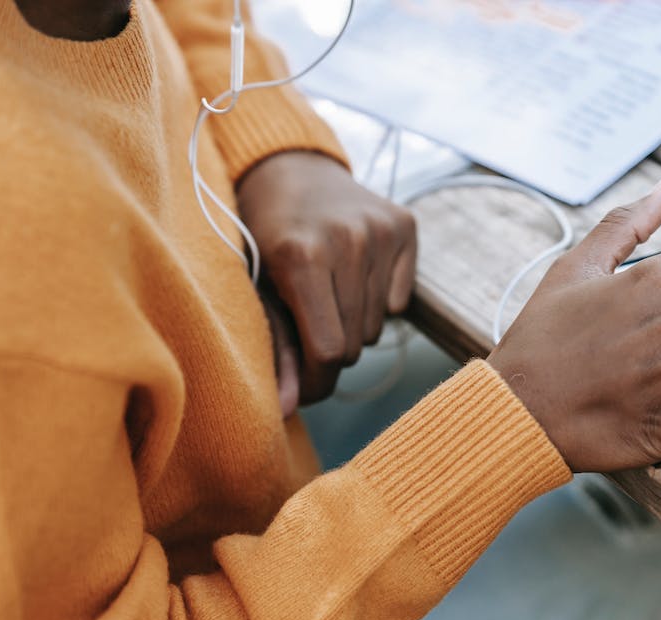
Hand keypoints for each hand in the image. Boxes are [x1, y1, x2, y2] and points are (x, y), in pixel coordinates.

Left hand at [238, 151, 417, 404]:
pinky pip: (398, 302)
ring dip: (352, 326)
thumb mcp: (256, 289)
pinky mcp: (404, 225)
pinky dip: (377, 302)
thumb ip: (276, 350)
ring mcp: (380, 230)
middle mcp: (347, 239)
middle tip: (307, 327)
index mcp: (302, 256)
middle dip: (330, 352)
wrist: (288, 167)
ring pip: (376, 328)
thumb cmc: (261, 234)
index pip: (327, 351)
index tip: (304, 383)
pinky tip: (352, 275)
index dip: (316, 381)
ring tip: (326, 295)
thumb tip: (287, 411)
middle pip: (353, 345)